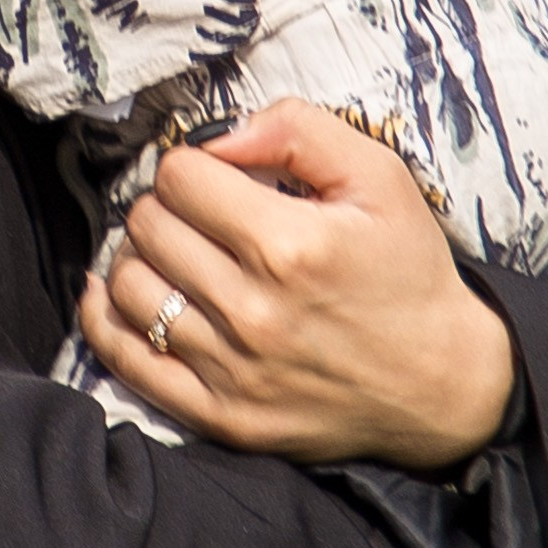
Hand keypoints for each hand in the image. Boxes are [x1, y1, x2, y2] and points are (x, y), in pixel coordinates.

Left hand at [75, 98, 516, 469]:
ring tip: (172, 252)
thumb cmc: (407, 272)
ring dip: (138, 257)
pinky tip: (114, 292)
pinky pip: (127, 361)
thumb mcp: (379, 178)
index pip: (179, 178)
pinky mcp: (222, 417)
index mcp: (290, 246)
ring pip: (128, 286)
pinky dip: (105, 319)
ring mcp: (234, 371)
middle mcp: (254, 312)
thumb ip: (298, 130)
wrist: (443, 385)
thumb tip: (219, 134)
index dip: (192, 165)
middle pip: (147, 226)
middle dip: (164, 206)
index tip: (215, 177)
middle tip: (197, 214)